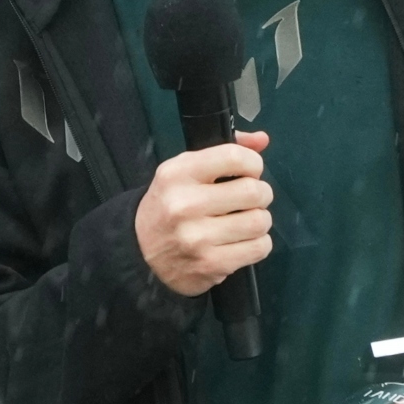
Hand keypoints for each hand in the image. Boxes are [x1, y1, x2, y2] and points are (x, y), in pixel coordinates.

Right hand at [134, 130, 272, 295]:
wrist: (141, 252)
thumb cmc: (169, 205)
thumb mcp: (184, 171)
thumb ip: (224, 152)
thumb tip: (262, 139)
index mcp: (178, 174)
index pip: (234, 157)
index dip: (253, 163)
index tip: (250, 172)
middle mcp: (185, 204)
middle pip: (254, 191)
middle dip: (261, 193)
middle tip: (251, 199)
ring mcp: (198, 238)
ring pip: (260, 222)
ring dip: (260, 220)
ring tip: (246, 220)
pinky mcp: (211, 264)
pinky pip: (259, 248)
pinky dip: (259, 243)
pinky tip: (243, 241)